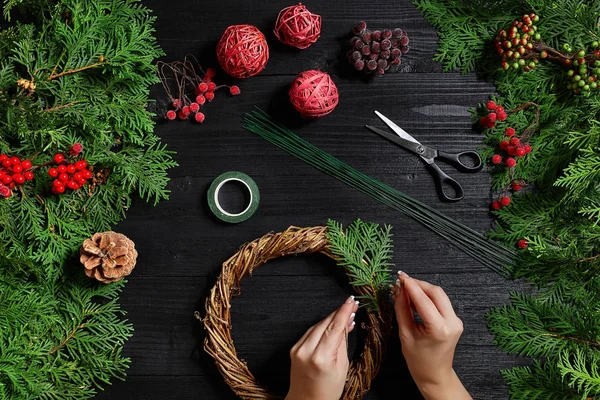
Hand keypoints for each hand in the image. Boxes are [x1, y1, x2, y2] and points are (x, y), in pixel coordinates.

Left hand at [286, 296, 358, 399]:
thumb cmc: (327, 390)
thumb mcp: (342, 367)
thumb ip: (342, 343)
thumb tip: (347, 322)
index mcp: (321, 358)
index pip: (334, 328)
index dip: (344, 312)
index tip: (351, 301)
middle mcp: (307, 351)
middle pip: (325, 324)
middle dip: (339, 313)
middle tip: (352, 305)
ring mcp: (298, 349)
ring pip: (317, 326)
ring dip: (331, 319)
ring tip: (345, 314)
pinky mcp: (294, 348)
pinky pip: (310, 332)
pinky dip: (321, 327)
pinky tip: (332, 324)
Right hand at [392, 271, 470, 399]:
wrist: (435, 376)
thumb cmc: (418, 361)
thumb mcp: (405, 335)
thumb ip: (402, 310)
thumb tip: (398, 290)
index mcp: (440, 329)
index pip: (424, 300)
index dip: (411, 286)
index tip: (400, 277)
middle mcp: (452, 323)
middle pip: (436, 292)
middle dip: (418, 284)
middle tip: (402, 281)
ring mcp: (456, 321)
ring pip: (440, 295)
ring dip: (423, 289)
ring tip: (406, 289)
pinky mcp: (455, 320)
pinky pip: (441, 302)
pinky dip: (428, 297)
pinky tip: (415, 298)